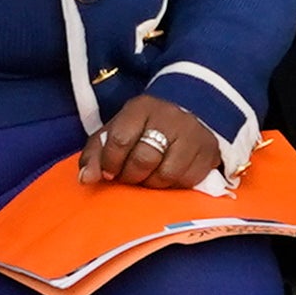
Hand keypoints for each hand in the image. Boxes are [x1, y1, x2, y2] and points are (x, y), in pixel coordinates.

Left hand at [83, 91, 225, 188]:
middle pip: (144, 159)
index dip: (111, 162)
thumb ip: (95, 153)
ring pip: (167, 174)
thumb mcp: (115, 131)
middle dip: (131, 176)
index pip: (120, 140)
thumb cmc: (143, 127)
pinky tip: (166, 178)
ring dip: (152, 184)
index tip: (109, 172)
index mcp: (141, 108)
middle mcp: (170, 118)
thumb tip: (85, 180)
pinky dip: (173, 186)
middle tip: (129, 178)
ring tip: (147, 178)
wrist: (188, 112)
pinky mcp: (209, 151)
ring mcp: (193, 134)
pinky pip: (188, 181)